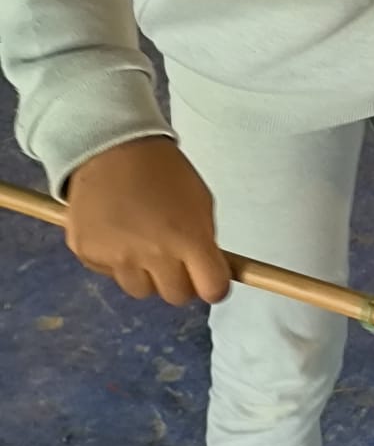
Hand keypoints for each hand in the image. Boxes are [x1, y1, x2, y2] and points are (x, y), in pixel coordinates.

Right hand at [66, 138, 229, 306]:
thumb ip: (204, 240)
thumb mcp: (200, 201)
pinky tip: (116, 232)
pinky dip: (116, 260)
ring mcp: (117, 258)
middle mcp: (153, 254)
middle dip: (180, 281)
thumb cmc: (165, 172)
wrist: (113, 148)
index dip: (214, 286)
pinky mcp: (88, 255)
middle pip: (175, 296)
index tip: (210, 280)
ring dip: (146, 274)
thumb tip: (207, 272)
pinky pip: (110, 273)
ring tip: (141, 242)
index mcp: (189, 239)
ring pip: (140, 290)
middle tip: (174, 259)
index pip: (212, 290)